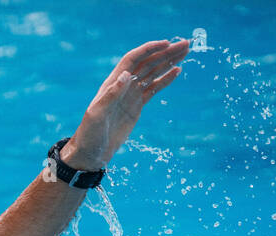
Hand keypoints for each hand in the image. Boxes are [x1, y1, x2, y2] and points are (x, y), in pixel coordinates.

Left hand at [61, 39, 189, 170]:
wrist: (92, 152)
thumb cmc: (89, 134)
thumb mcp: (97, 115)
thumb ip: (111, 95)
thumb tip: (126, 74)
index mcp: (112, 83)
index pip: (133, 60)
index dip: (149, 50)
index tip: (167, 43)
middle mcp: (123, 85)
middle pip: (147, 63)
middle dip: (166, 53)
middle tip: (186, 44)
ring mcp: (131, 95)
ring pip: (153, 73)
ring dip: (169, 62)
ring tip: (185, 51)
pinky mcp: (137, 105)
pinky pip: (154, 88)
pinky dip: (166, 79)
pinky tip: (177, 70)